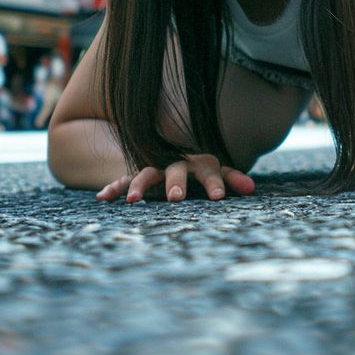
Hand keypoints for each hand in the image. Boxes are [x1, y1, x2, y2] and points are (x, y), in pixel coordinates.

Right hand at [96, 153, 254, 202]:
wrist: (179, 155)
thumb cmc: (203, 170)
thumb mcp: (219, 173)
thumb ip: (233, 179)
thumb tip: (251, 188)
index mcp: (201, 163)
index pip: (211, 171)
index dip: (215, 183)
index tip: (218, 197)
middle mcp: (178, 163)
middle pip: (177, 171)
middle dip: (176, 184)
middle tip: (176, 198)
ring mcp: (157, 169)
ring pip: (147, 174)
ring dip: (140, 186)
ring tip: (132, 200)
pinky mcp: (140, 176)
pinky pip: (124, 180)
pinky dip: (114, 188)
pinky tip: (102, 198)